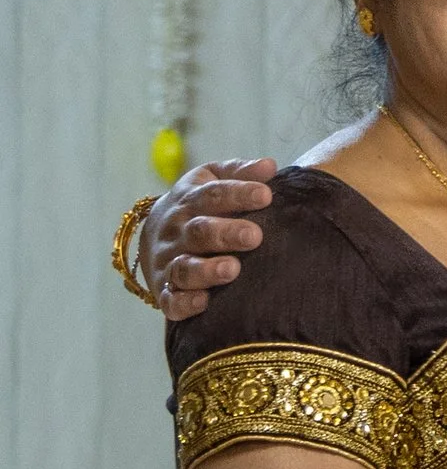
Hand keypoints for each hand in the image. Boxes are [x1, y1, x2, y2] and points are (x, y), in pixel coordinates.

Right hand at [143, 159, 276, 322]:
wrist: (154, 236)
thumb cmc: (197, 205)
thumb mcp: (211, 180)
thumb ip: (239, 172)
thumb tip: (270, 165)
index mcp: (190, 200)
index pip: (212, 194)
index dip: (238, 194)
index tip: (266, 195)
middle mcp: (177, 231)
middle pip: (200, 231)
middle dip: (226, 233)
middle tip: (255, 235)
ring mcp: (169, 262)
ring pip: (185, 268)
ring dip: (207, 270)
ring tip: (233, 269)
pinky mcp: (165, 292)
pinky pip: (172, 301)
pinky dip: (185, 304)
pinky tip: (204, 302)